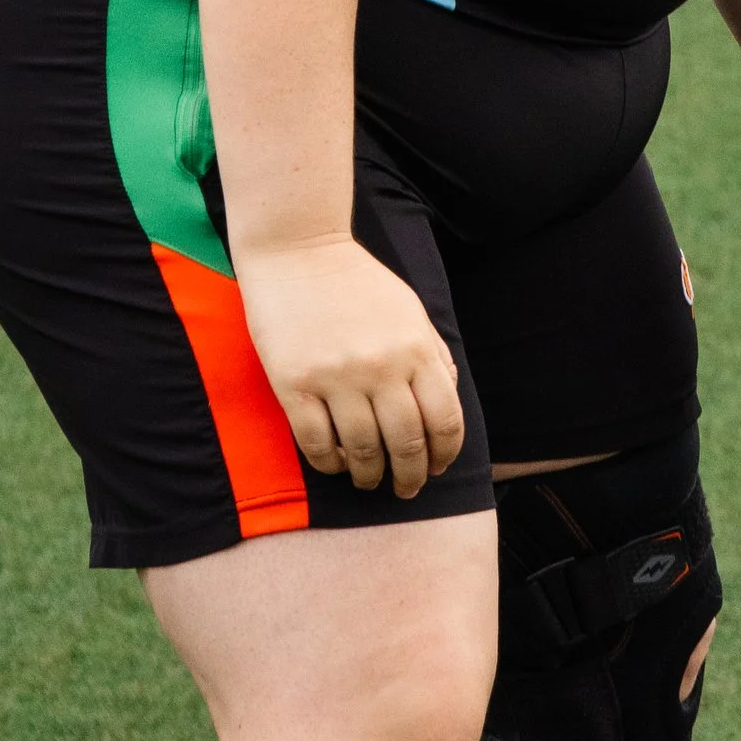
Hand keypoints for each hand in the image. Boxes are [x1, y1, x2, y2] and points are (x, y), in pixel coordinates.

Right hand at [234, 234, 466, 497]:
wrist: (299, 251)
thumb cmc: (358, 283)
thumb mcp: (410, 311)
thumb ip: (432, 355)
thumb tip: (447, 403)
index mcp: (414, 348)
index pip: (444, 419)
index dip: (445, 453)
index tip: (437, 468)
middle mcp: (380, 366)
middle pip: (406, 443)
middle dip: (411, 477)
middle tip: (407, 489)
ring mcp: (335, 377)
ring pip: (362, 451)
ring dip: (369, 475)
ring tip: (370, 479)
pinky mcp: (293, 385)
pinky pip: (316, 444)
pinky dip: (330, 463)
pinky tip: (336, 462)